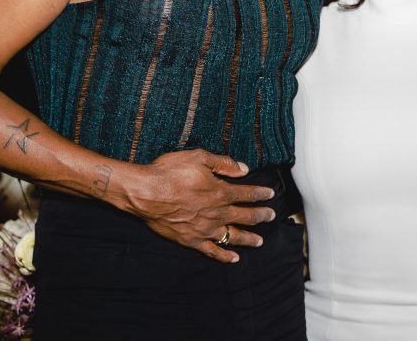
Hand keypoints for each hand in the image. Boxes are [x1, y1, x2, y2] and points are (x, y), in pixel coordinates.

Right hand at [123, 149, 275, 262]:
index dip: (260, 194)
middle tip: (271, 216)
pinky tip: (234, 258)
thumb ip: (223, 163)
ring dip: (249, 238)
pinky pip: (213, 251)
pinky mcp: (191, 240)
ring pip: (234, 236)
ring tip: (259, 241)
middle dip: (261, 216)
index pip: (247, 193)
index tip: (270, 194)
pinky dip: (225, 255)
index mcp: (220, 191)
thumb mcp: (198, 157)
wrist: (145, 193)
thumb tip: (243, 169)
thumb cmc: (169, 172)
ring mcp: (205, 229)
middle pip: (245, 216)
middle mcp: (217, 212)